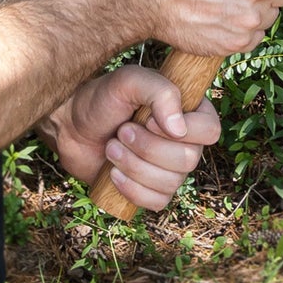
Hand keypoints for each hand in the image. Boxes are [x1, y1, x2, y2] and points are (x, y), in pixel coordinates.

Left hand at [41, 65, 220, 211]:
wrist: (72, 127)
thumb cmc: (103, 98)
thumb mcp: (130, 81)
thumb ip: (160, 92)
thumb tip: (179, 129)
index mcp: (189, 111)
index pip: (210, 130)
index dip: (183, 130)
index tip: (147, 118)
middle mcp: (186, 141)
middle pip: (189, 160)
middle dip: (148, 148)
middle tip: (122, 132)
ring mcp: (170, 168)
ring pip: (171, 183)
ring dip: (134, 166)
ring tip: (112, 148)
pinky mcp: (152, 190)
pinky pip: (157, 202)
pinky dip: (132, 189)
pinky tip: (114, 173)